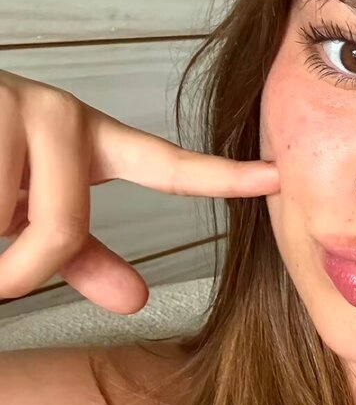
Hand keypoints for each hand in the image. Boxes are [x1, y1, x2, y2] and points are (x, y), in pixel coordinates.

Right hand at [0, 71, 279, 312]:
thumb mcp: (29, 208)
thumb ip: (82, 254)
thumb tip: (139, 301)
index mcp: (87, 139)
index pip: (166, 163)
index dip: (223, 174)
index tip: (279, 178)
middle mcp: (57, 114)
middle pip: (61, 228)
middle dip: (16, 273)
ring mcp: (11, 104)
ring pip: (3, 222)